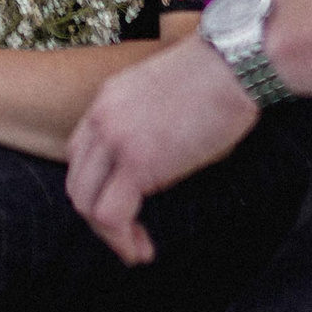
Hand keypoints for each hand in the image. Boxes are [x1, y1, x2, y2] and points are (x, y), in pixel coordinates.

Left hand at [62, 36, 255, 262]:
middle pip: (77, 181)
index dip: (95, 186)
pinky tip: (142, 251)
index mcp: (108, 99)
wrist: (233, 61)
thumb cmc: (219, 75)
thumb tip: (164, 161)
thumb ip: (150, 125)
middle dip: (96, 217)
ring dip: (108, 235)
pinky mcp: (138, 161)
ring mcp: (116, 139)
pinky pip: (111, 212)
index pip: (80, 153)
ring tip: (135, 250)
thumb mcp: (167, 95)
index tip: (121, 206)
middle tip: (126, 236)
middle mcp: (102, 118)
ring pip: (87, 202)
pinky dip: (122, 239)